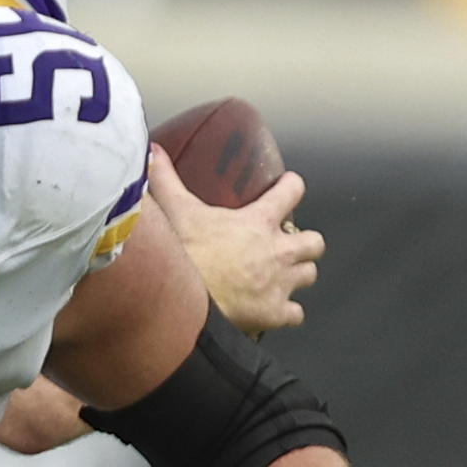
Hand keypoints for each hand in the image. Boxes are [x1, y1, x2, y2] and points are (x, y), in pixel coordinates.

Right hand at [149, 148, 323, 335]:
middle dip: (305, 243)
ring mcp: (278, 284)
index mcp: (258, 221)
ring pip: (309, 275)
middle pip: (314, 242)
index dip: (292, 187)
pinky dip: (287, 313)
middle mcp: (276, 251)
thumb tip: (151, 152)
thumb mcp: (174, 210)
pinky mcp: (273, 313)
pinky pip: (295, 314)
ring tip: (283, 276)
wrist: (184, 301)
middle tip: (288, 244)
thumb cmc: (184, 255)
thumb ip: (164, 179)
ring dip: (298, 274)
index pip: (292, 192)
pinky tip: (274, 310)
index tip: (288, 187)